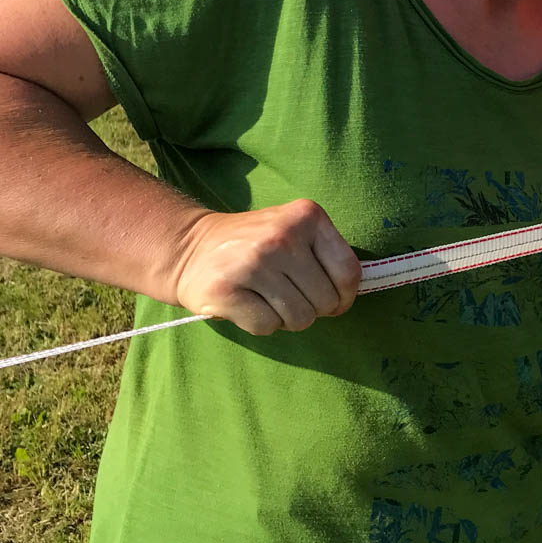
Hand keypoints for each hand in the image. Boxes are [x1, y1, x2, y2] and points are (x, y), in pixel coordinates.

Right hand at [170, 199, 362, 334]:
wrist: (190, 247)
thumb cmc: (255, 245)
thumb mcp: (297, 232)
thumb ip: (326, 256)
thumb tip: (348, 298)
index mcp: (307, 216)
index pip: (348, 271)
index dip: (346, 297)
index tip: (334, 302)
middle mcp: (282, 236)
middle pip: (325, 300)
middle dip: (313, 308)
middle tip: (289, 296)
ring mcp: (253, 263)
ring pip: (299, 318)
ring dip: (287, 318)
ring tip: (268, 298)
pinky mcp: (226, 290)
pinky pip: (267, 327)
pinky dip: (262, 324)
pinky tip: (247, 304)